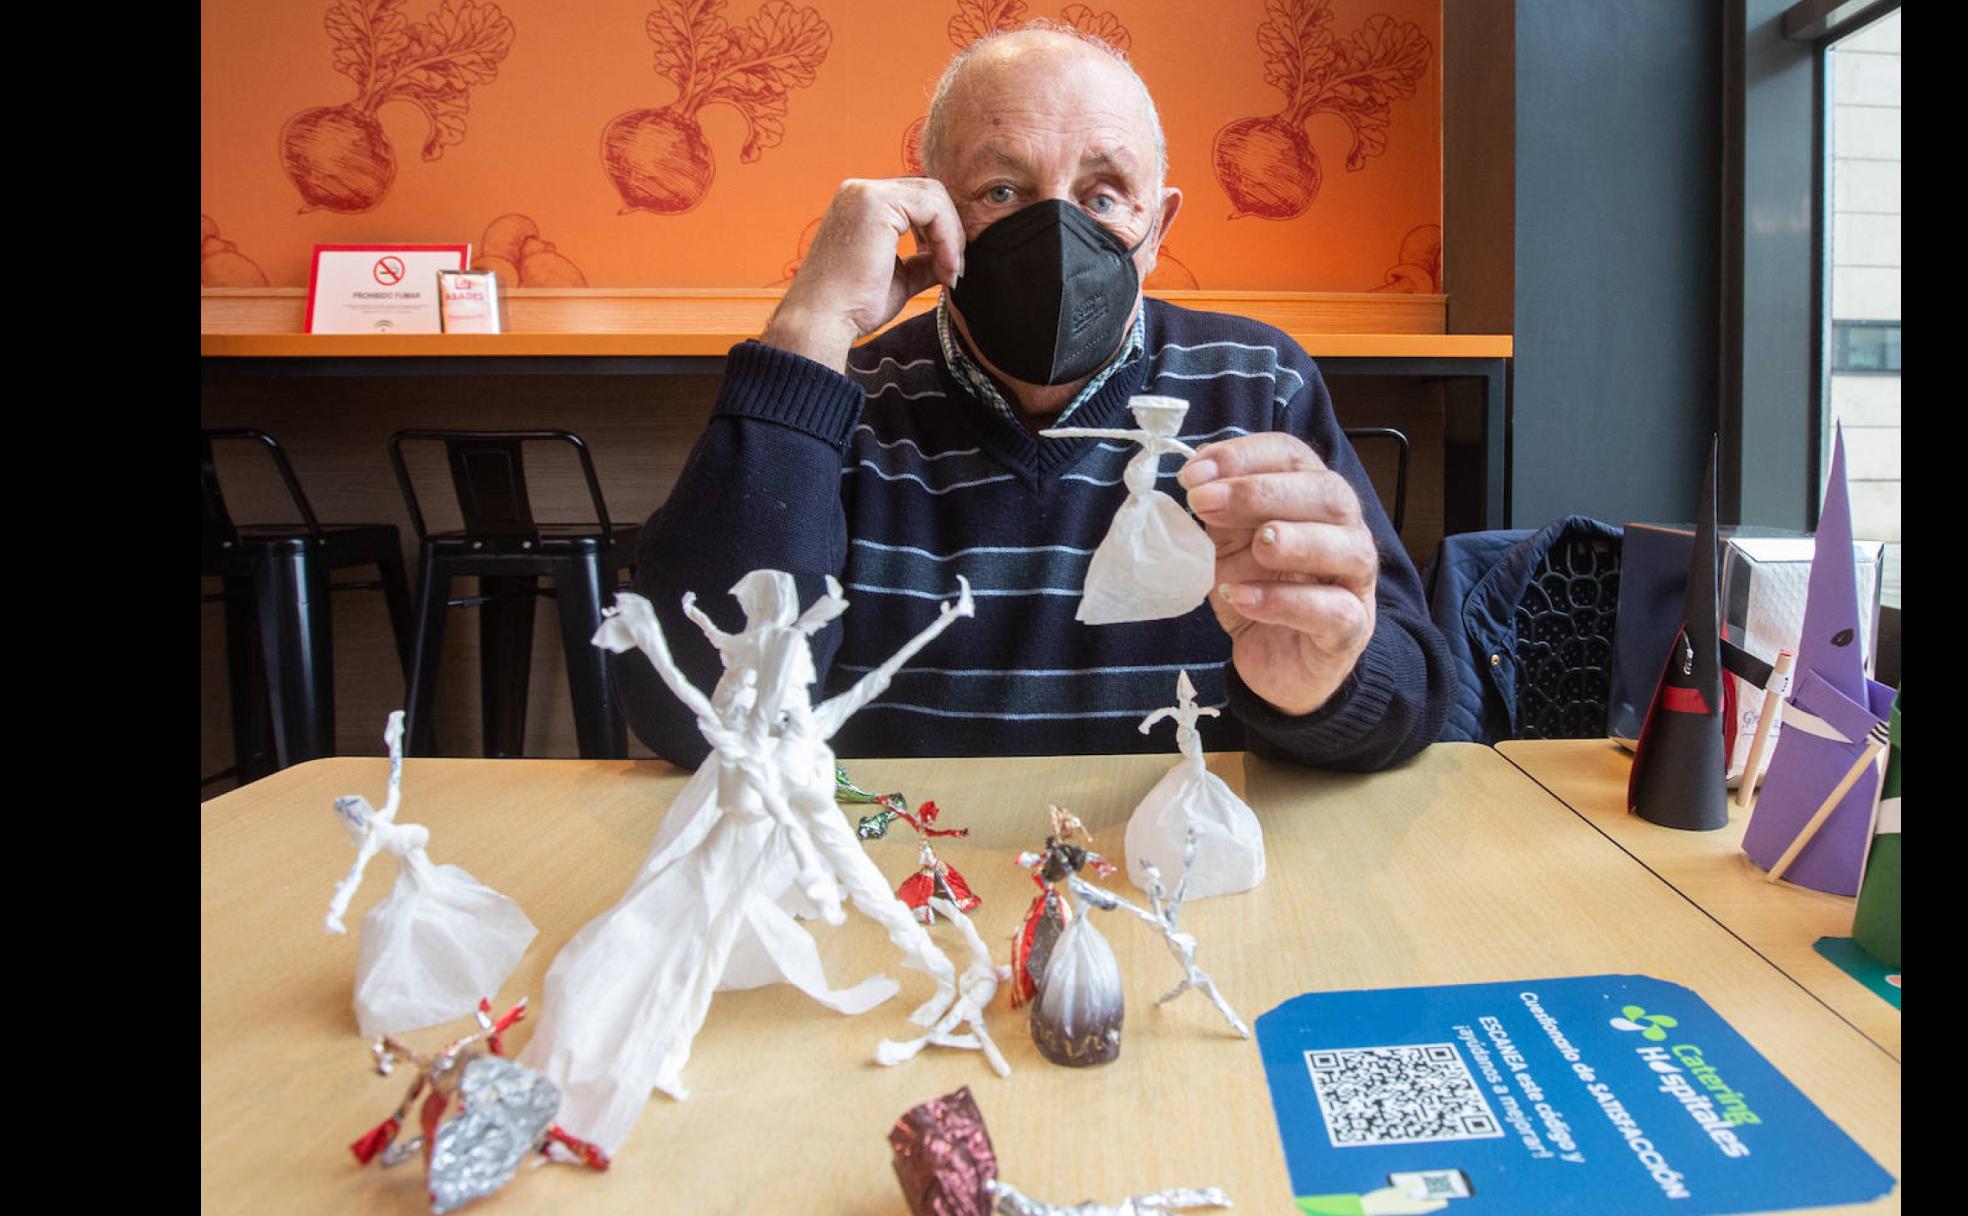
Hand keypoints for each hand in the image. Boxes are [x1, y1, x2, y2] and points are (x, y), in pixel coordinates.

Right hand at [761, 178, 965, 370]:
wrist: (822, 322)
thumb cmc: (853, 306)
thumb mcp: (900, 278)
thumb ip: (923, 262)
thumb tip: (950, 258)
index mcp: (860, 204)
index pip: (917, 201)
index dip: (941, 231)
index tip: (948, 270)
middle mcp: (859, 191)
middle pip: (928, 191)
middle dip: (950, 230)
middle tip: (954, 271)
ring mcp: (865, 193)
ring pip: (934, 195)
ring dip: (951, 236)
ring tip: (948, 273)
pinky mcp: (875, 203)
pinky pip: (932, 207)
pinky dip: (947, 237)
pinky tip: (943, 268)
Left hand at [1178, 433, 1377, 716]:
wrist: (1278, 664)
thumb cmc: (1259, 592)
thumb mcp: (1229, 546)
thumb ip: (1221, 515)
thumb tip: (1199, 483)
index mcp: (1313, 498)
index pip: (1293, 457)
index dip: (1244, 457)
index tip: (1193, 475)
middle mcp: (1345, 532)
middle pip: (1329, 493)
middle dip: (1262, 492)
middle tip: (1205, 503)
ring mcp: (1353, 582)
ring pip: (1349, 547)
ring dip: (1296, 540)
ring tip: (1255, 545)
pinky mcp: (1348, 630)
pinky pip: (1332, 610)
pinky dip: (1284, 602)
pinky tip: (1241, 597)